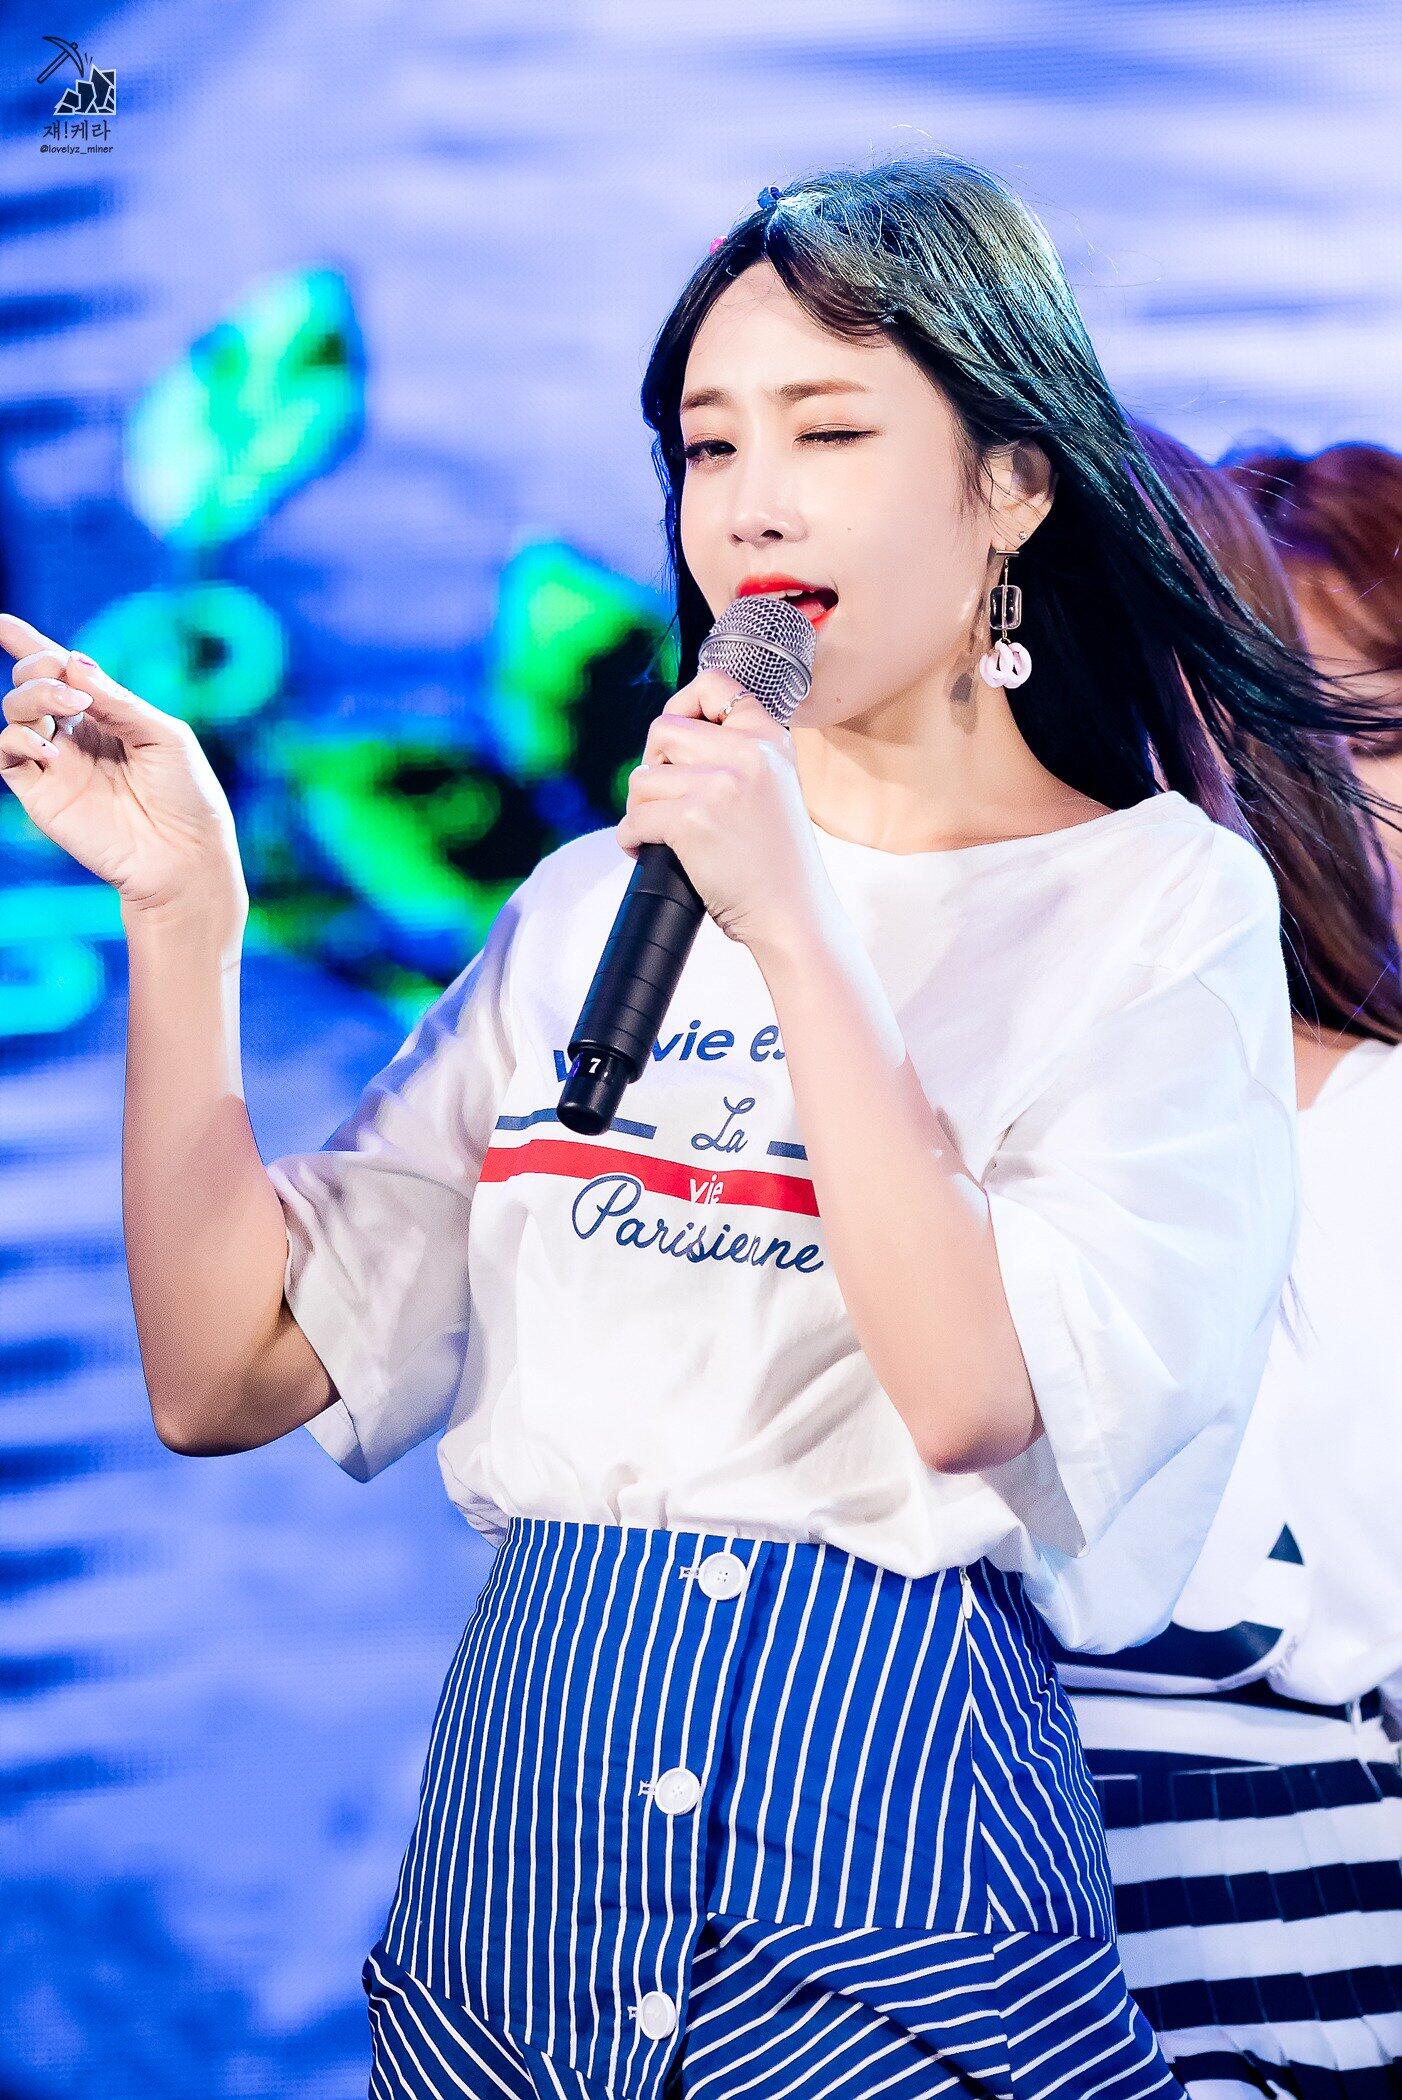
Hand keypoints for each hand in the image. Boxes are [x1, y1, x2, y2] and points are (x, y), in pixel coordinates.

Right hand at [0, 613, 247, 932]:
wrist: (183, 857)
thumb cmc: (186, 796)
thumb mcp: (163, 736)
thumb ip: (117, 700)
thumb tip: (71, 660)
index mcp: (108, 715)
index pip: (61, 671)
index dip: (29, 644)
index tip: (2, 621)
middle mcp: (76, 734)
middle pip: (32, 682)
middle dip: (40, 668)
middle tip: (75, 691)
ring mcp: (55, 763)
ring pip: (15, 710)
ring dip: (32, 695)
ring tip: (67, 708)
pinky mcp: (41, 793)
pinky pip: (6, 752)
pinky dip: (18, 737)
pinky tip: (52, 748)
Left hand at [616, 669, 835, 958]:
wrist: (793, 914)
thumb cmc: (776, 861)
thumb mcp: (774, 788)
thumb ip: (738, 756)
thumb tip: (670, 738)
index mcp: (770, 739)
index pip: (715, 685)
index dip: (682, 705)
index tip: (674, 741)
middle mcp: (747, 752)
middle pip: (663, 729)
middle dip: (653, 764)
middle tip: (662, 797)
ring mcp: (719, 784)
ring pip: (643, 777)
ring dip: (640, 807)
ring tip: (659, 832)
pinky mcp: (691, 820)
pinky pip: (635, 818)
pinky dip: (631, 838)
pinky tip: (645, 851)